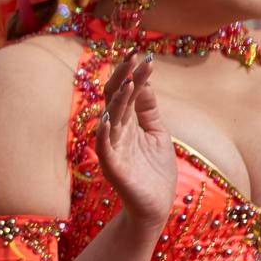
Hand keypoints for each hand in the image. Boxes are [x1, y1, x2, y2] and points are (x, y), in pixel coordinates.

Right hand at [95, 53, 174, 232]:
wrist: (155, 206)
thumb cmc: (154, 171)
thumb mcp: (157, 134)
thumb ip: (148, 110)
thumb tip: (145, 81)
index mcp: (127, 123)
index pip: (125, 91)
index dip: (132, 73)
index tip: (142, 54)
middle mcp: (116, 131)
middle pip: (114, 99)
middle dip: (124, 78)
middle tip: (135, 58)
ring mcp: (112, 148)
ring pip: (111, 118)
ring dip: (118, 100)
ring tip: (127, 81)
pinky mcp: (112, 167)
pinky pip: (104, 148)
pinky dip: (103, 134)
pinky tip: (105, 119)